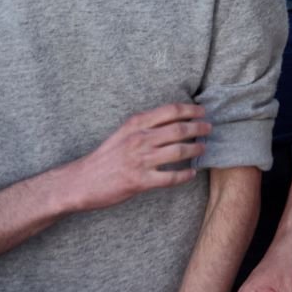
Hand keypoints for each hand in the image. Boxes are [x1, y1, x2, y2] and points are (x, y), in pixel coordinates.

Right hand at [62, 104, 209, 213]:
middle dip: (198, 127)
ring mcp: (140, 160)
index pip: (170, 111)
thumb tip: (170, 119)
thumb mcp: (122, 132)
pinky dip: (185, 175)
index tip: (202, 111)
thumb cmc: (104, 157)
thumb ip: (144, 125)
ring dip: (195, 149)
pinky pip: (170, 177)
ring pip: (178, 151)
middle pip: (178, 129)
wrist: (82, 181)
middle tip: (209, 128)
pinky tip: (192, 173)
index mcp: (135, 124)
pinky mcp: (140, 181)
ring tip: (203, 148)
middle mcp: (139, 139)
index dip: (190, 110)